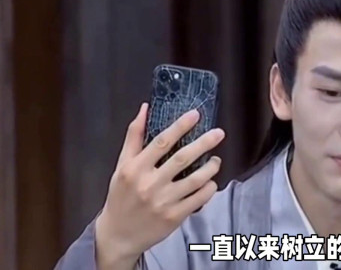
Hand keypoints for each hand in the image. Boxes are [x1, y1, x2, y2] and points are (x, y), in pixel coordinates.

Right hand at [94, 103, 224, 268]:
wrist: (118, 236)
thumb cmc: (121, 196)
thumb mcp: (122, 165)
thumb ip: (134, 137)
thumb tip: (145, 108)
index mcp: (135, 169)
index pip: (161, 142)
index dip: (180, 126)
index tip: (195, 115)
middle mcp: (149, 184)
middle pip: (182, 159)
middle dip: (204, 143)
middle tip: (219, 133)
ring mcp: (163, 202)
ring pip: (195, 180)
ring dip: (211, 167)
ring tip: (216, 160)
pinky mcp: (174, 217)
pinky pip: (199, 199)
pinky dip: (209, 188)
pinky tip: (211, 181)